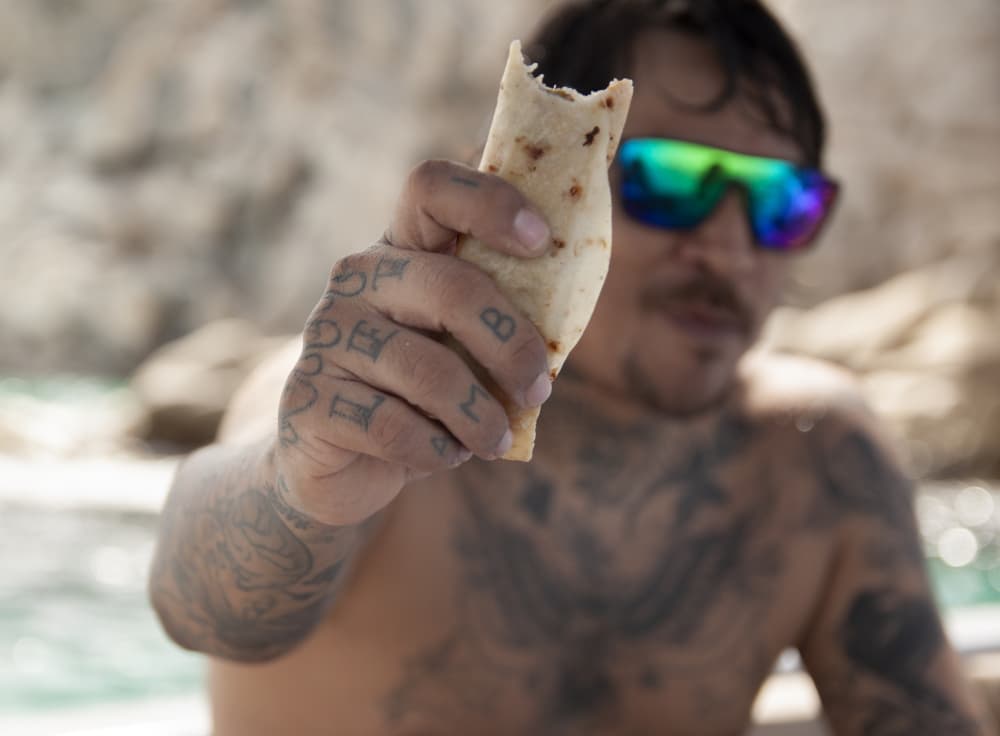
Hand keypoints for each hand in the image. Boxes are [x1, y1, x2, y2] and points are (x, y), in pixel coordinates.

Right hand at [274, 160, 552, 525]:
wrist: (336, 463)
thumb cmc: (419, 395)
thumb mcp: (460, 347)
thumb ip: (499, 320)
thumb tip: (570, 303)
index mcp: (400, 251)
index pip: (431, 189)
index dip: (490, 203)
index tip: (540, 240)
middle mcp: (356, 278)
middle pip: (450, 287)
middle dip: (511, 346)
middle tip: (539, 391)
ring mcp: (327, 334)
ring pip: (428, 371)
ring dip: (480, 417)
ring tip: (495, 441)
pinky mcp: (309, 398)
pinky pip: (396, 427)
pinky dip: (437, 450)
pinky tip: (444, 454)